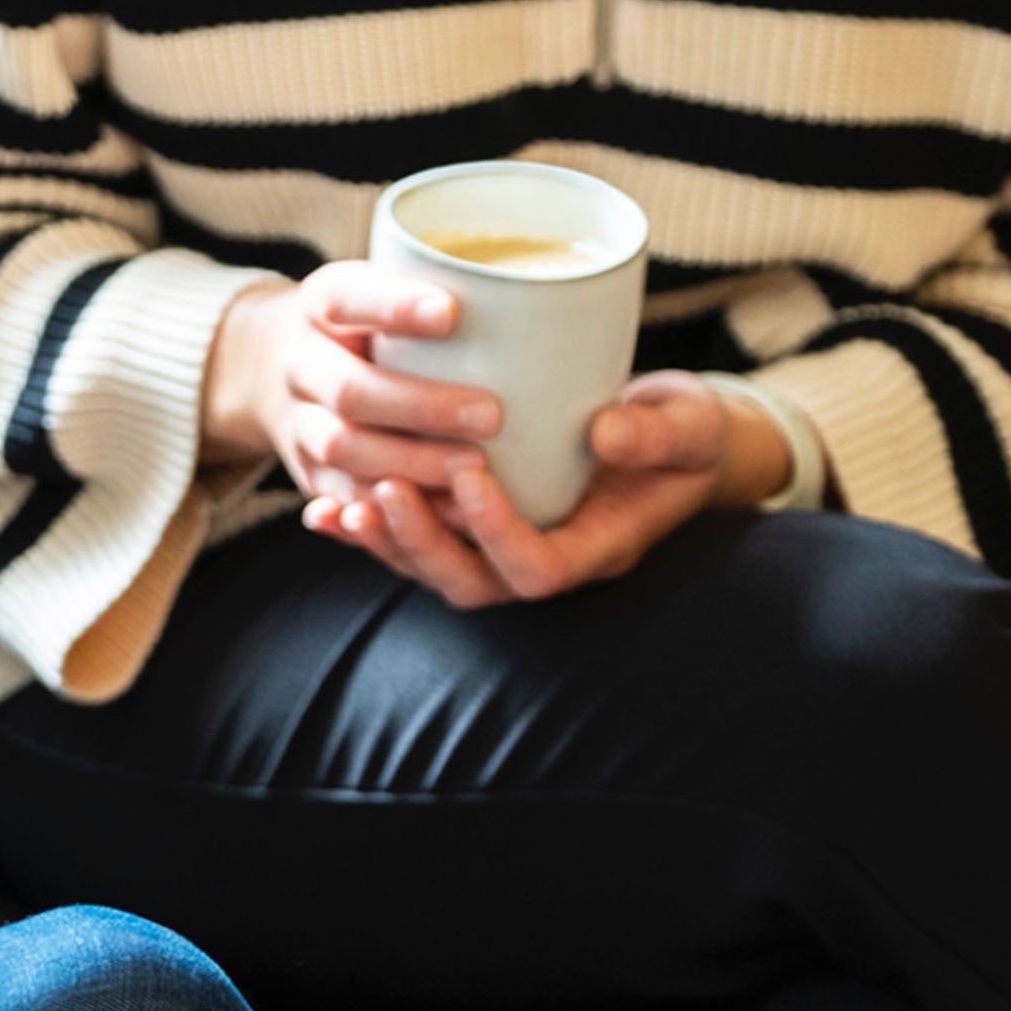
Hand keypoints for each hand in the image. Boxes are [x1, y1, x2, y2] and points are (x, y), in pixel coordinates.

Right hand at [201, 268, 500, 496]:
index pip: (348, 300)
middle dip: (419, 406)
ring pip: (341, 450)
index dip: (395, 309)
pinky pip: (341, 497)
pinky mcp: (308, 473)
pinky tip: (445, 511)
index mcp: (321, 305)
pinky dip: (388, 511)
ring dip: (410, 463)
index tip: (452, 312)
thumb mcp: (380, 284)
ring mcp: (297, 423)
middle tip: (491, 414)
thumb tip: (547, 291)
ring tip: (474, 467)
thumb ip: (436, 284)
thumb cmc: (362, 322)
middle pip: (348, 391)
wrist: (274, 366)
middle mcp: (300, 363)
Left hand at [306, 370, 792, 607]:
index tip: (469, 472)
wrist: (672, 440)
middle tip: (384, 490)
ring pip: (434, 569)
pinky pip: (416, 543)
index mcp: (595, 549)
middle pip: (471, 583)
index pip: (536, 568)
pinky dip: (371, 529)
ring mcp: (505, 551)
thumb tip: (605, 432)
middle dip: (422, 543)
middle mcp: (543, 560)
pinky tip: (323, 509)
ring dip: (386, 541)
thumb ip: (655, 435)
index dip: (496, 531)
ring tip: (343, 503)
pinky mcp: (476, 529)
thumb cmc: (687, 435)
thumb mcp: (688, 427)